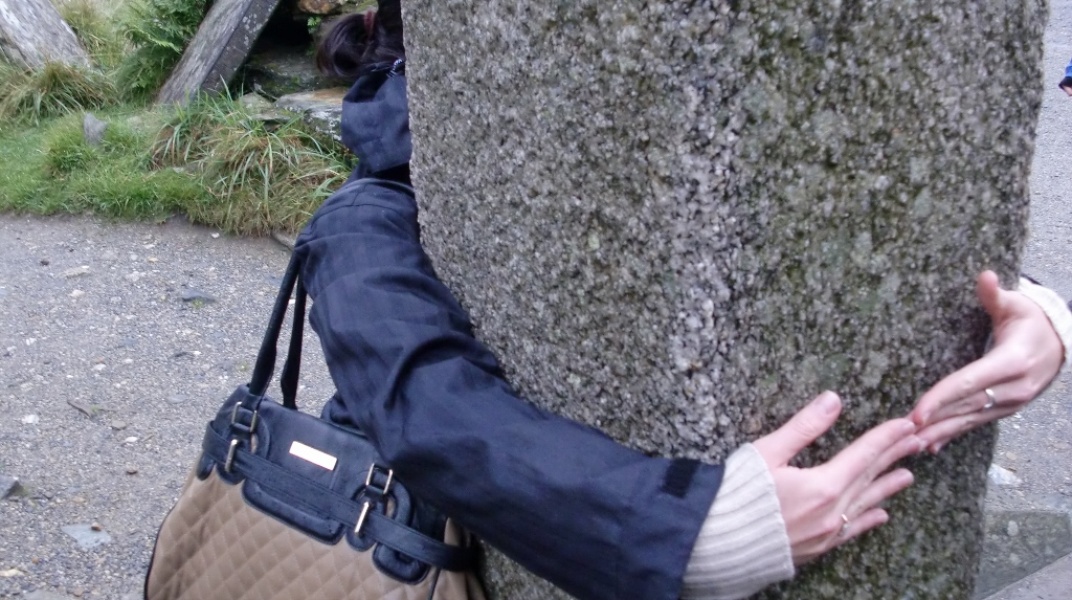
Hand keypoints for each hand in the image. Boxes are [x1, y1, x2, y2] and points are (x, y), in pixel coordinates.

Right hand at [753, 391, 920, 564]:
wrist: (716, 542)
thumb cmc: (736, 495)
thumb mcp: (767, 452)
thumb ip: (803, 427)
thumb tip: (832, 400)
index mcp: (823, 485)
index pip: (863, 454)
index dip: (886, 437)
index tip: (906, 424)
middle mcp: (831, 512)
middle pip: (869, 478)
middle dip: (893, 457)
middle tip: (916, 442)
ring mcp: (825, 533)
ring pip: (865, 505)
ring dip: (887, 488)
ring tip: (908, 476)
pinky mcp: (815, 548)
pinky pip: (852, 532)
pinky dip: (868, 520)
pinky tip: (880, 516)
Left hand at [909, 271, 1062, 452]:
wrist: (1062, 342)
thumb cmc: (1032, 320)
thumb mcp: (1017, 305)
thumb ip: (996, 295)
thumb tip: (985, 276)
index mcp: (1012, 361)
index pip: (969, 383)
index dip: (941, 398)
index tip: (917, 412)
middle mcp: (1013, 387)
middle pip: (964, 407)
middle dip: (933, 421)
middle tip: (901, 434)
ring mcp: (1011, 402)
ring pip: (969, 420)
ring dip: (940, 433)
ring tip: (911, 445)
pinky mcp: (1006, 408)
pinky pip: (976, 423)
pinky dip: (954, 434)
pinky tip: (933, 446)